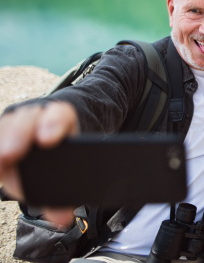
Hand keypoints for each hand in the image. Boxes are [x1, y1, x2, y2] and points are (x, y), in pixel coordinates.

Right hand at [0, 102, 78, 224]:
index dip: (54, 124)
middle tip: (11, 155)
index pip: (60, 114)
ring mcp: (13, 124)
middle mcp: (36, 117)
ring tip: (2, 160)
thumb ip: (65, 192)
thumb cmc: (60, 156)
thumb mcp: (68, 168)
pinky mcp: (0, 135)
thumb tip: (62, 218)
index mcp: (61, 119)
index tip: (48, 140)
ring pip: (5, 127)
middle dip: (18, 136)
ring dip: (1, 143)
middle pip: (27, 119)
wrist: (48, 142)